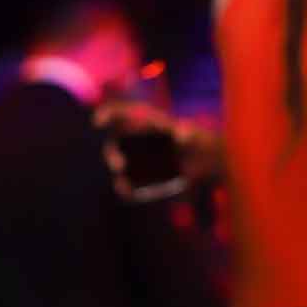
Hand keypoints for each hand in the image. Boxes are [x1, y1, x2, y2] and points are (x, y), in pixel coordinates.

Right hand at [92, 101, 223, 199]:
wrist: (207, 161)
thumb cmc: (199, 140)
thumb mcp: (197, 134)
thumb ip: (188, 132)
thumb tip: (180, 133)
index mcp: (146, 121)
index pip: (121, 113)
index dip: (108, 114)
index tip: (99, 122)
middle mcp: (137, 138)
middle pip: (116, 143)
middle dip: (112, 153)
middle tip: (119, 165)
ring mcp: (138, 157)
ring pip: (120, 164)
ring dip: (118, 174)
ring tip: (123, 183)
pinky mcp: (144, 175)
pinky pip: (129, 182)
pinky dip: (126, 188)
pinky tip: (128, 193)